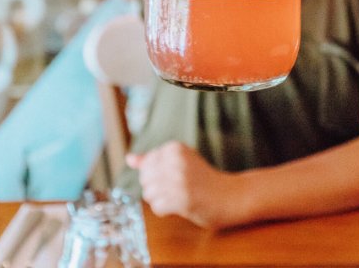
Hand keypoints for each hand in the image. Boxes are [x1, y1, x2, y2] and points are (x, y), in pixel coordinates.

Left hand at [126, 141, 243, 228]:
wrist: (229, 195)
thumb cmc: (201, 178)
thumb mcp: (179, 161)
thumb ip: (152, 160)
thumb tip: (129, 159)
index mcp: (175, 147)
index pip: (146, 164)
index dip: (156, 174)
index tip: (174, 176)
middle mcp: (176, 161)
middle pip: (145, 179)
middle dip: (156, 187)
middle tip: (176, 188)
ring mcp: (179, 180)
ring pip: (149, 194)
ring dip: (161, 200)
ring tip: (178, 197)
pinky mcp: (182, 199)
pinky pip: (157, 207)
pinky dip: (165, 210)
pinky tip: (179, 206)